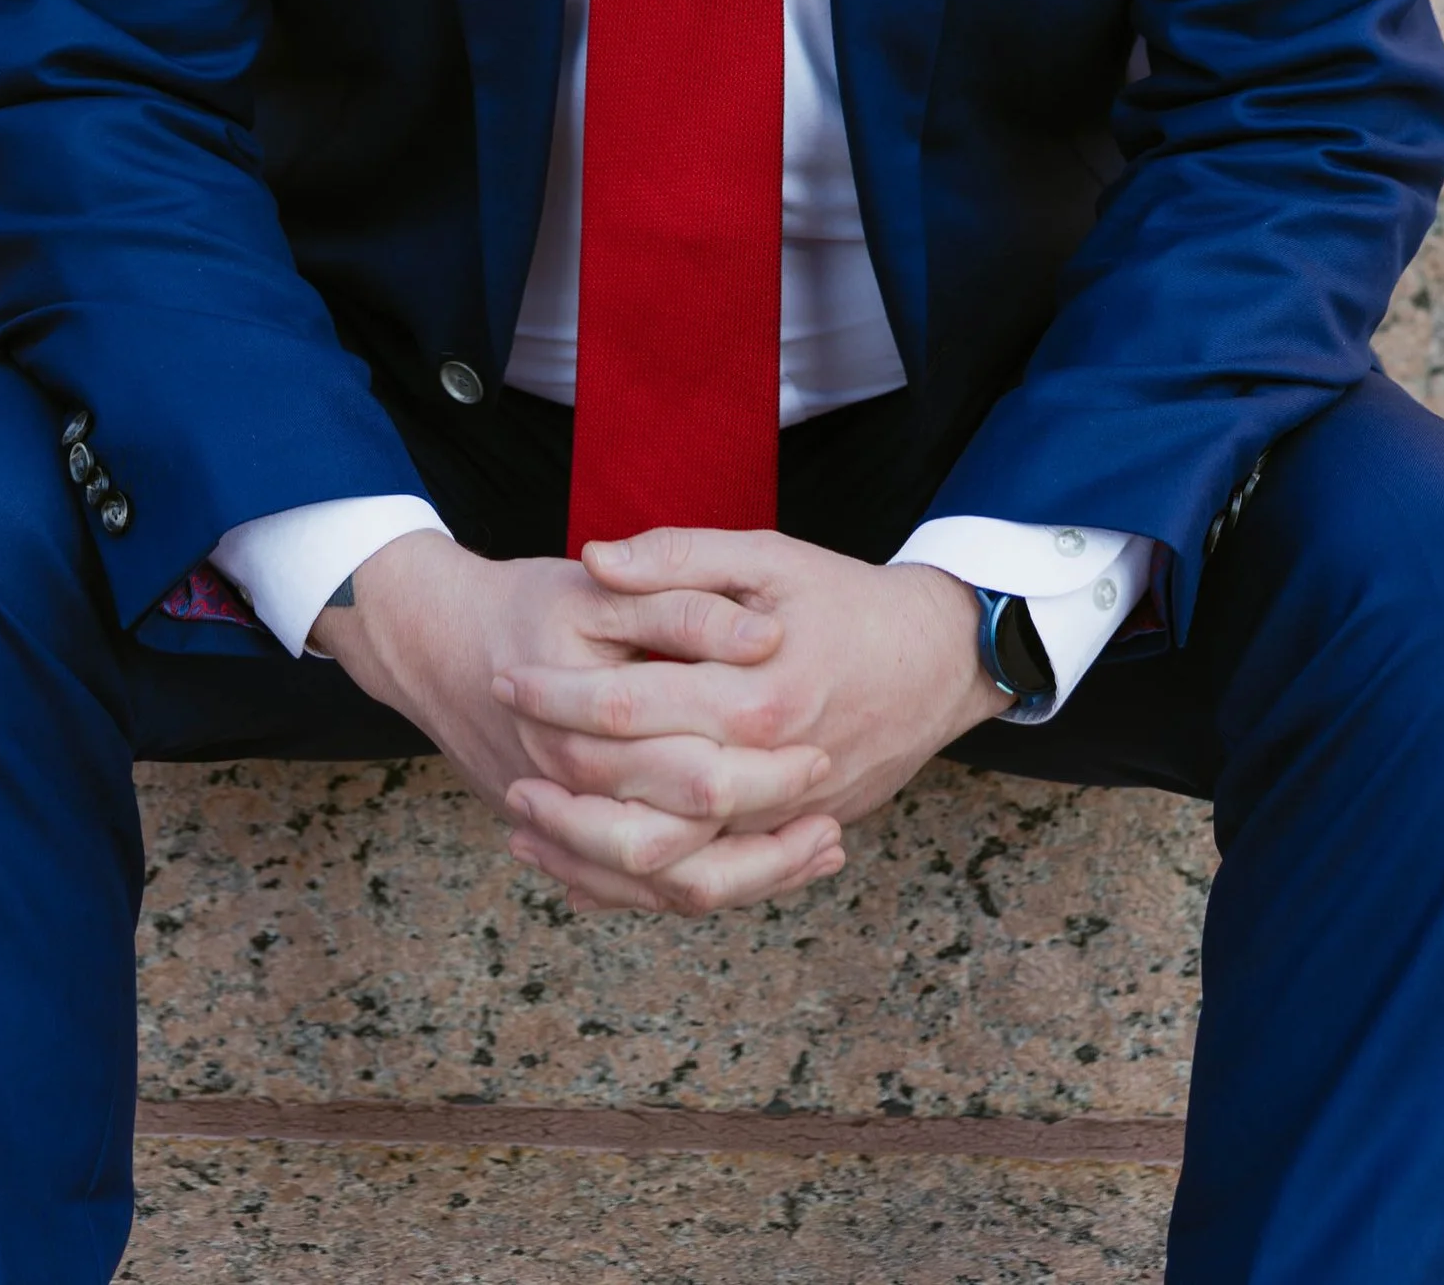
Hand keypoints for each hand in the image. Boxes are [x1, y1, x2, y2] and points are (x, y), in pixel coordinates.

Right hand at [311, 532, 841, 912]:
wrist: (432, 641)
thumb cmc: (528, 606)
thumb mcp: (603, 588)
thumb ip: (683, 600)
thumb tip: (765, 635)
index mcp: (583, 725)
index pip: (693, 773)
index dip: (765, 768)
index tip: (820, 752)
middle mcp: (568, 791)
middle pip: (682, 850)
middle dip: (767, 845)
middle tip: (830, 819)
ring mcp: (564, 826)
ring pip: (664, 889)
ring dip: (750, 880)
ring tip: (820, 851)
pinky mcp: (565, 844)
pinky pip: (639, 890)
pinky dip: (704, 886)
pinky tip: (765, 864)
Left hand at [493, 530, 1003, 915]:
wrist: (936, 664)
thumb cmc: (846, 601)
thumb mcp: (768, 557)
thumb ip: (679, 557)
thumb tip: (595, 559)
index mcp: (756, 695)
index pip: (630, 708)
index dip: (558, 693)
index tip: (509, 677)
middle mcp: (767, 772)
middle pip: (640, 811)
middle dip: (560, 794)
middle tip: (506, 767)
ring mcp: (780, 819)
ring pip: (668, 872)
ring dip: (587, 858)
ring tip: (526, 829)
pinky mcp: (783, 842)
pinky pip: (700, 887)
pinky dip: (634, 887)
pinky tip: (580, 869)